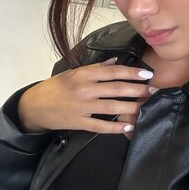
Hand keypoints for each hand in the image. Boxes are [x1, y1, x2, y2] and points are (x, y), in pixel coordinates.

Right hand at [17, 57, 155, 134]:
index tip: (147, 75)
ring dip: (131, 108)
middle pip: (116, 89)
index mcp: (83, 74)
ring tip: (146, 108)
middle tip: (154, 92)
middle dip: (137, 90)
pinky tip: (129, 127)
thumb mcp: (73, 73)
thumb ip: (95, 68)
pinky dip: (115, 127)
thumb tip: (116, 61)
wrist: (34, 106)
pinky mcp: (78, 122)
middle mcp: (84, 89)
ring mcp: (81, 107)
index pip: (112, 72)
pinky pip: (100, 126)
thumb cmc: (56, 87)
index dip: (131, 73)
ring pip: (112, 107)